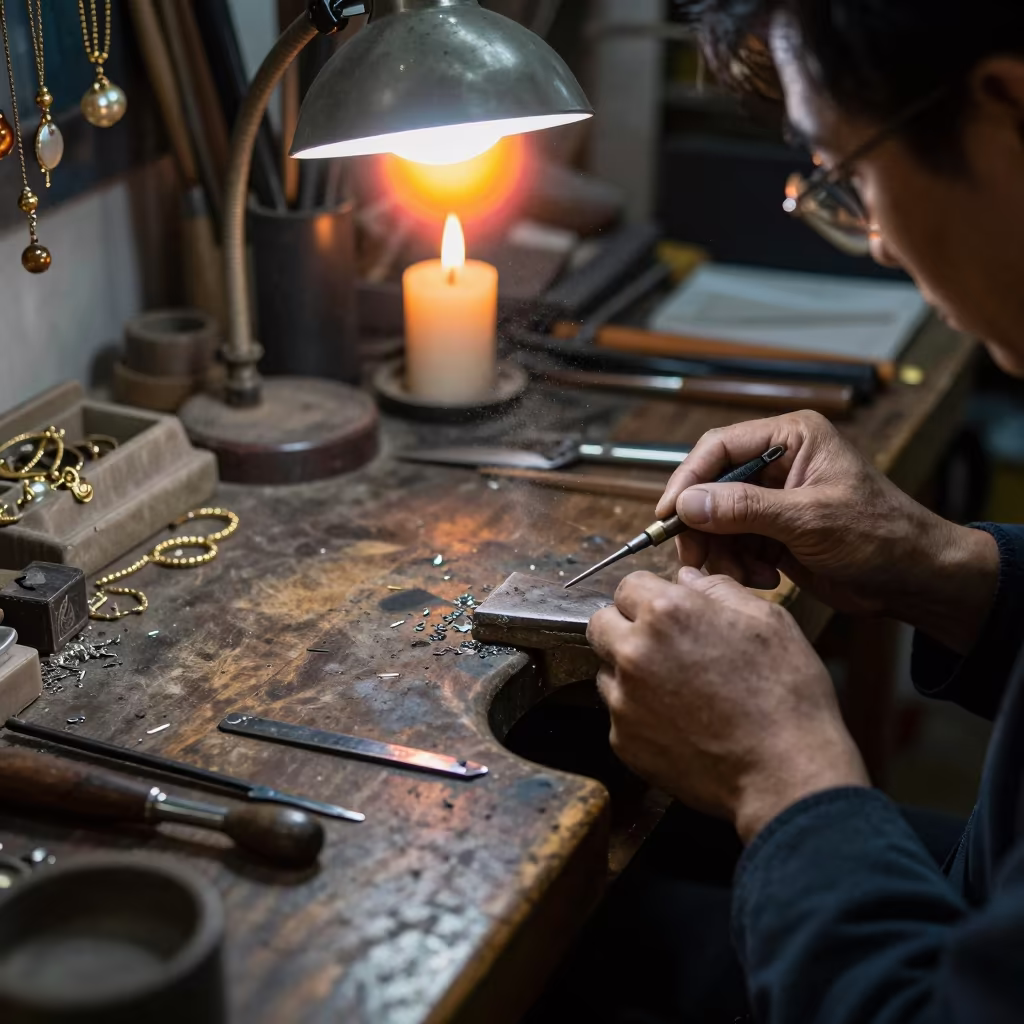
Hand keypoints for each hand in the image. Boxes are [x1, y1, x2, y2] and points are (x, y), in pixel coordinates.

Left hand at [589, 569, 869, 841]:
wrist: (785, 773)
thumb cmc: (785, 696)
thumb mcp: (768, 621)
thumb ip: (718, 590)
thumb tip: (689, 579)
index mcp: (666, 613)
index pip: (628, 586)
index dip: (649, 596)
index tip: (665, 612)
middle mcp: (634, 652)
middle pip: (602, 624)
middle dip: (626, 628)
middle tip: (664, 646)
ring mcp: (624, 700)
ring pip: (607, 670)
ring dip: (631, 672)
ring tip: (678, 689)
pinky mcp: (623, 741)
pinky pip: (620, 715)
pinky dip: (640, 715)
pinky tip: (679, 722)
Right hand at [656, 411, 998, 654]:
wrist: (915, 579)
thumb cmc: (881, 536)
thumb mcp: (810, 519)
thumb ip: (745, 508)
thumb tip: (688, 503)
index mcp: (792, 438)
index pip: (720, 448)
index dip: (688, 479)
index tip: (667, 513)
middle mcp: (779, 462)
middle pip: (711, 487)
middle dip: (702, 525)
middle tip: (695, 557)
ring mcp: (774, 498)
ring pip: (717, 519)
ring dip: (721, 550)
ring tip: (741, 575)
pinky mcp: (774, 530)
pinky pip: (733, 543)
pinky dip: (737, 565)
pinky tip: (761, 579)